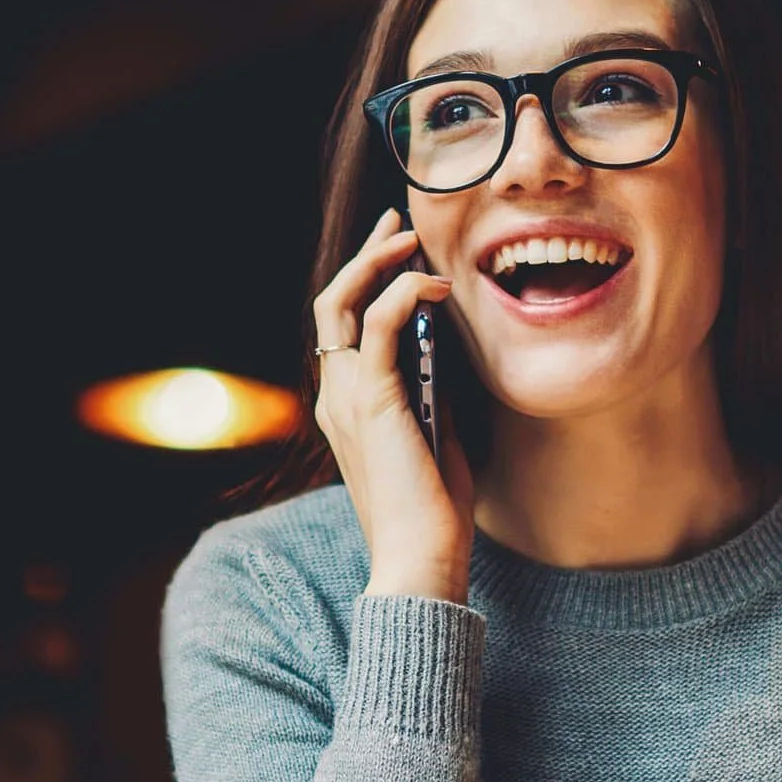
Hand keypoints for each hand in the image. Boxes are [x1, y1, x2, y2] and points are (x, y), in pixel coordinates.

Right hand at [312, 207, 476, 602]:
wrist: (420, 558)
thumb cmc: (433, 512)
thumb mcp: (437, 439)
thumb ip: (434, 397)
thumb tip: (450, 355)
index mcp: (345, 407)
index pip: (342, 329)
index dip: (365, 282)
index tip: (399, 251)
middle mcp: (335, 396)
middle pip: (332, 304)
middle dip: (364, 256)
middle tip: (399, 224)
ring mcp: (346, 396)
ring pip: (343, 302)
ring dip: (378, 263)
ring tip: (413, 241)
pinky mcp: (371, 399)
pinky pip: (377, 324)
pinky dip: (403, 292)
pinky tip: (435, 285)